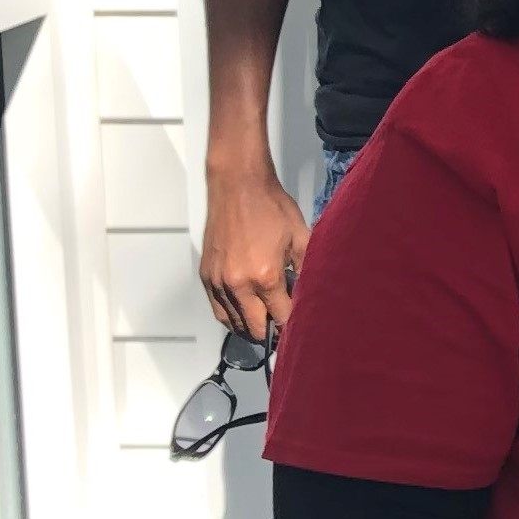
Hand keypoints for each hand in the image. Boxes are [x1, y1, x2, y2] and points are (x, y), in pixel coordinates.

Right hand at [198, 160, 307, 338]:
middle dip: (270, 332)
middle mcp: (238, 283)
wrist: (238, 186)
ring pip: (233, 323)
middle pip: (254, 328)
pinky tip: (243, 314)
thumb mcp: (301, 237)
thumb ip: (307, 269)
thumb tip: (312, 293)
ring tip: (264, 324)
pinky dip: (230, 316)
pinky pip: (217, 309)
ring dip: (249, 327)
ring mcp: (219, 281)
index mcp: (266, 276)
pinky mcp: (206, 276)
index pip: (281, 317)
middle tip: (282, 329)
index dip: (292, 325)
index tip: (299, 328)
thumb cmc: (270, 207)